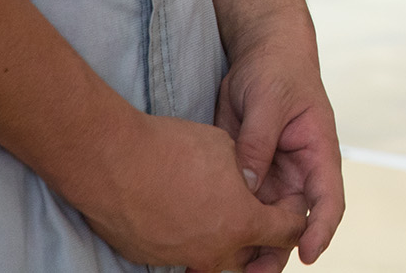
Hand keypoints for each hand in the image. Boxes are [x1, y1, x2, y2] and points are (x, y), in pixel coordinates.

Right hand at [67, 110, 313, 272]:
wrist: (112, 161)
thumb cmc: (170, 148)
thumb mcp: (226, 148)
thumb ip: (245, 172)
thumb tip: (247, 183)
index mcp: (242, 223)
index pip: (286, 232)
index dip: (294, 218)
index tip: (291, 210)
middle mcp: (215, 250)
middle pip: (251, 254)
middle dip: (259, 238)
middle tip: (256, 214)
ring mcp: (182, 257)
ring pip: (214, 257)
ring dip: (221, 239)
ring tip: (216, 213)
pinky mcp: (151, 258)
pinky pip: (180, 253)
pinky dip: (187, 238)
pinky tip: (179, 212)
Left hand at [215, 22, 345, 265]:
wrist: (260, 54)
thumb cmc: (277, 71)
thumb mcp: (269, 101)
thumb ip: (259, 142)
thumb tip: (247, 185)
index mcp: (318, 154)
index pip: (328, 200)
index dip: (320, 230)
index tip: (307, 254)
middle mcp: (299, 174)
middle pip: (293, 223)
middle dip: (276, 251)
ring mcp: (273, 176)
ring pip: (265, 222)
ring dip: (249, 245)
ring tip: (223, 268)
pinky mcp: (248, 174)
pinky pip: (241, 206)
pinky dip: (228, 225)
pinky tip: (206, 243)